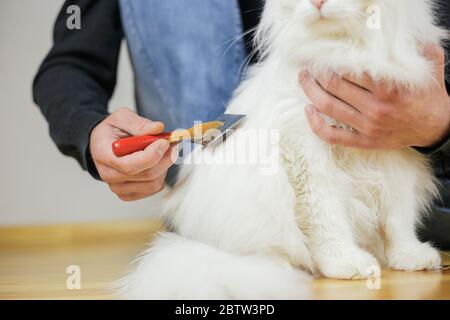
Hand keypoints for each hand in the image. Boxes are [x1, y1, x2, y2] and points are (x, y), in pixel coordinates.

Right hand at [90, 108, 177, 200]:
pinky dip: (161, 175)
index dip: (152, 155)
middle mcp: (109, 175)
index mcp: (104, 155)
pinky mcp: (128, 194)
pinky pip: (153, 188)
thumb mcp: (121, 117)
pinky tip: (156, 162)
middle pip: (147, 175)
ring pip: (154, 183)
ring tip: (162, 151)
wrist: (103, 144)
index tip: (165, 142)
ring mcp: (118, 188)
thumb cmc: (111, 131)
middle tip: (173, 143)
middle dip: (165, 158)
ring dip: (164, 166)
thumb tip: (158, 128)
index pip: (130, 165)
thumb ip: (139, 123)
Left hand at [299, 44, 449, 149]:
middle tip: (308, 66)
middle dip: (315, 74)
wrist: (434, 126)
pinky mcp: (364, 142)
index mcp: (388, 87)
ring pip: (328, 108)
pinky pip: (332, 136)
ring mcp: (368, 127)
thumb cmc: (427, 94)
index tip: (322, 55)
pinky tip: (308, 111)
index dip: (331, 60)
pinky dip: (315, 124)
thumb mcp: (428, 66)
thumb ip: (415, 49)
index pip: (349, 69)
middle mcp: (376, 108)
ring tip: (304, 81)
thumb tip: (396, 36)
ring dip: (310, 92)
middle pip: (333, 87)